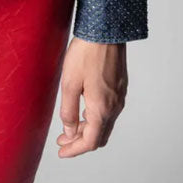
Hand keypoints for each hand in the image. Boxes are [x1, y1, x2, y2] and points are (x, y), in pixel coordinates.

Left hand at [56, 37, 127, 156]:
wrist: (106, 30)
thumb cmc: (86, 53)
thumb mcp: (69, 83)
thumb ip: (69, 111)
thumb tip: (69, 131)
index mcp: (102, 109)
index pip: (90, 141)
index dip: (75, 150)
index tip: (62, 152)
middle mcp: (114, 106)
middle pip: (99, 136)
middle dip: (80, 141)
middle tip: (63, 141)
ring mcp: (119, 97)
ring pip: (105, 124)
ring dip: (88, 129)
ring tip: (70, 126)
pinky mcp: (120, 87)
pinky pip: (109, 111)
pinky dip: (95, 118)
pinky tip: (84, 109)